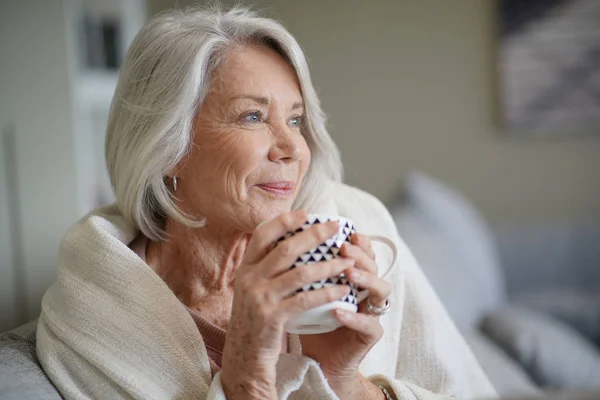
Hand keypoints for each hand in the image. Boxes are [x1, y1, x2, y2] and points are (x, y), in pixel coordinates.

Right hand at [220, 210, 354, 399]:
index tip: (306, 214)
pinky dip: (328, 293)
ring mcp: (260, 298)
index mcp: (245, 268)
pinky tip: (344, 290)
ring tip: (348, 261)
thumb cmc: (254, 320)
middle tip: (336, 227)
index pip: (262, 235)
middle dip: (314, 235)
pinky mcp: (273, 317)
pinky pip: (306, 300)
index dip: (284, 221)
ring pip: (300, 273)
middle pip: (286, 249)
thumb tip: (291, 242)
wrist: (244, 357)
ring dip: (328, 265)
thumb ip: (264, 268)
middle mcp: (249, 279)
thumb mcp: (251, 289)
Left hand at [299, 233, 391, 398]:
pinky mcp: (371, 335)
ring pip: (381, 289)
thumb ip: (301, 268)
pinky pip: (370, 324)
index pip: (363, 253)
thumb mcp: (303, 291)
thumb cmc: (309, 321)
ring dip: (366, 278)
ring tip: (347, 273)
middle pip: (375, 265)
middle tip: (344, 247)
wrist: (317, 361)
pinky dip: (354, 317)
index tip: (343, 231)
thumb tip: (281, 239)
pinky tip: (338, 311)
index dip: (358, 241)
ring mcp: (373, 313)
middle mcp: (367, 291)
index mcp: (354, 277)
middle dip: (361, 254)